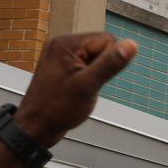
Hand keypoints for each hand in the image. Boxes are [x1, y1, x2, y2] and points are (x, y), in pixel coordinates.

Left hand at [9, 31, 137, 147]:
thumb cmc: (57, 109)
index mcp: (66, 44)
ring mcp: (58, 53)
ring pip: (93, 56)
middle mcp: (61, 43)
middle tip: (84, 86)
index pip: (107, 40)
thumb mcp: (88, 86)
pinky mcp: (59, 63)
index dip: (108, 62)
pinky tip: (74, 89)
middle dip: (100, 68)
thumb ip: (110, 64)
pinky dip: (85, 77)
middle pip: (100, 46)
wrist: (35, 127)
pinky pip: (83, 63)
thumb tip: (131, 45)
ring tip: (77, 89)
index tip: (92, 80)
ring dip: (93, 74)